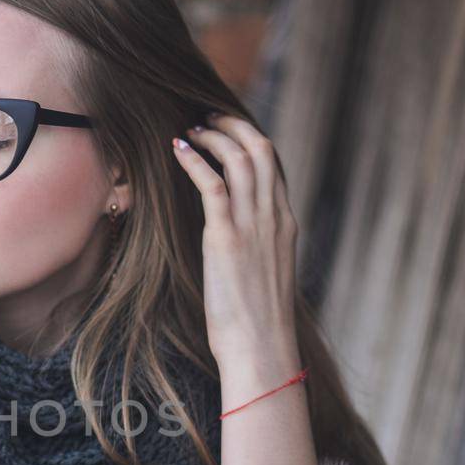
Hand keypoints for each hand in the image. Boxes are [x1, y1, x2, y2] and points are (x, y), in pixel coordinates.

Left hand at [171, 113, 299, 360]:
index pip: (274, 165)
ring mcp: (253, 225)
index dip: (250, 139)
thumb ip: (257, 246)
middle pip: (262, 149)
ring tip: (190, 130)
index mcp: (285, 223)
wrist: (261, 346)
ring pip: (240, 159)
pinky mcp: (227, 238)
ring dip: (213, 137)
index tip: (228, 129)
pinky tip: (179, 149)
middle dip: (234, 126)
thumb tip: (236, 236)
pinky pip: (214, 184)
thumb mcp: (265, 273)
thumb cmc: (258, 320)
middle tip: (208, 118)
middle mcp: (274, 217)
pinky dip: (195, 160)